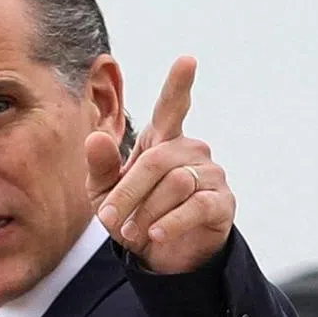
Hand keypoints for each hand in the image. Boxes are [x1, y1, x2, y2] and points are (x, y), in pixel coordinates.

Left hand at [86, 56, 235, 274]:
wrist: (161, 256)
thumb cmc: (133, 215)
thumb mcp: (105, 194)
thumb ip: (100, 166)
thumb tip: (95, 137)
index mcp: (162, 140)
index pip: (172, 106)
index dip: (179, 84)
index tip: (187, 60)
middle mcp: (190, 150)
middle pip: (157, 161)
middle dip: (128, 192)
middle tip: (109, 220)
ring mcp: (210, 174)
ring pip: (176, 183)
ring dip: (146, 212)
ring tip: (133, 233)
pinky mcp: (221, 202)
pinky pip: (196, 205)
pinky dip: (171, 223)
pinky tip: (156, 235)